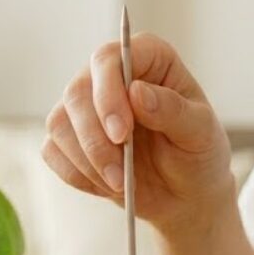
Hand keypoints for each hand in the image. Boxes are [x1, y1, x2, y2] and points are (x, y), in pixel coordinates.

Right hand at [42, 33, 234, 234]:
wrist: (185, 194)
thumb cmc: (198, 155)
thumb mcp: (200, 133)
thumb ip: (172, 110)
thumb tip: (136, 92)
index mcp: (147, 59)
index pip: (108, 60)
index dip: (107, 93)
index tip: (121, 134)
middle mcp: (109, 77)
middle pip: (76, 92)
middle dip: (94, 138)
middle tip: (119, 174)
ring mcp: (86, 107)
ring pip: (59, 123)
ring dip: (86, 161)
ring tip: (119, 183)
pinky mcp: (70, 138)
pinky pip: (53, 151)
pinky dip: (77, 174)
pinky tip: (106, 185)